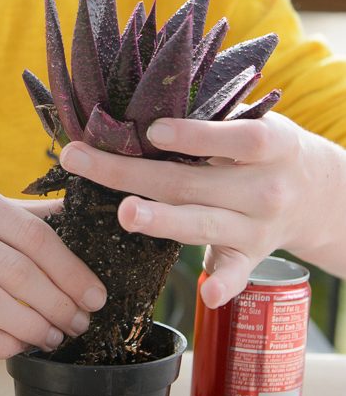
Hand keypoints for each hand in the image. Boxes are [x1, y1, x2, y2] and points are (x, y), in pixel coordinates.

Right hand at [0, 171, 106, 358]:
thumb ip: (15, 218)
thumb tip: (82, 221)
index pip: (30, 232)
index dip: (70, 269)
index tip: (94, 295)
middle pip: (14, 269)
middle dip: (56, 303)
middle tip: (78, 324)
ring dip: (31, 327)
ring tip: (51, 339)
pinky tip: (16, 348)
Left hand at [59, 111, 335, 308]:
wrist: (315, 192)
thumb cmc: (262, 147)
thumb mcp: (252, 122)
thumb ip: (210, 117)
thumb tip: (141, 101)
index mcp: (270, 145)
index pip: (234, 139)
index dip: (194, 136)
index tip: (152, 131)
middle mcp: (265, 188)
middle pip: (192, 183)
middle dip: (131, 174)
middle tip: (82, 161)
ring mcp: (257, 227)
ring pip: (202, 225)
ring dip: (162, 221)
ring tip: (124, 214)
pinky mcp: (250, 256)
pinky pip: (236, 273)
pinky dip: (223, 284)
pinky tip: (208, 295)